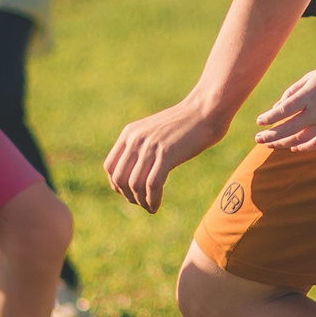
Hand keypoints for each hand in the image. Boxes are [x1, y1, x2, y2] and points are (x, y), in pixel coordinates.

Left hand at [105, 95, 230, 210]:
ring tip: (150, 207)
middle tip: (141, 203)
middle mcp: (136, 139)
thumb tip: (136, 172)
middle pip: (119, 178)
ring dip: (140, 201)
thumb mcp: (155, 132)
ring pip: (134, 184)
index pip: (110, 166)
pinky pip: (152, 184)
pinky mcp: (166, 153)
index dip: (116, 185)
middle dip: (127, 196)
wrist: (205, 110)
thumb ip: (143, 146)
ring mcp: (150, 146)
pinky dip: (152, 200)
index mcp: (130, 133)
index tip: (130, 193)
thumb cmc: (186, 124)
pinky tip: (156, 206)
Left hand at [254, 66, 315, 152]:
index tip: (259, 122)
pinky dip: (303, 147)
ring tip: (270, 145)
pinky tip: (292, 147)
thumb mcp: (310, 77)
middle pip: (289, 128)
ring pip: (301, 139)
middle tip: (258, 139)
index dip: (270, 117)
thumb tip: (277, 107)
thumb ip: (292, 91)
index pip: (284, 110)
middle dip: (271, 135)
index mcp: (309, 95)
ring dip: (283, 143)